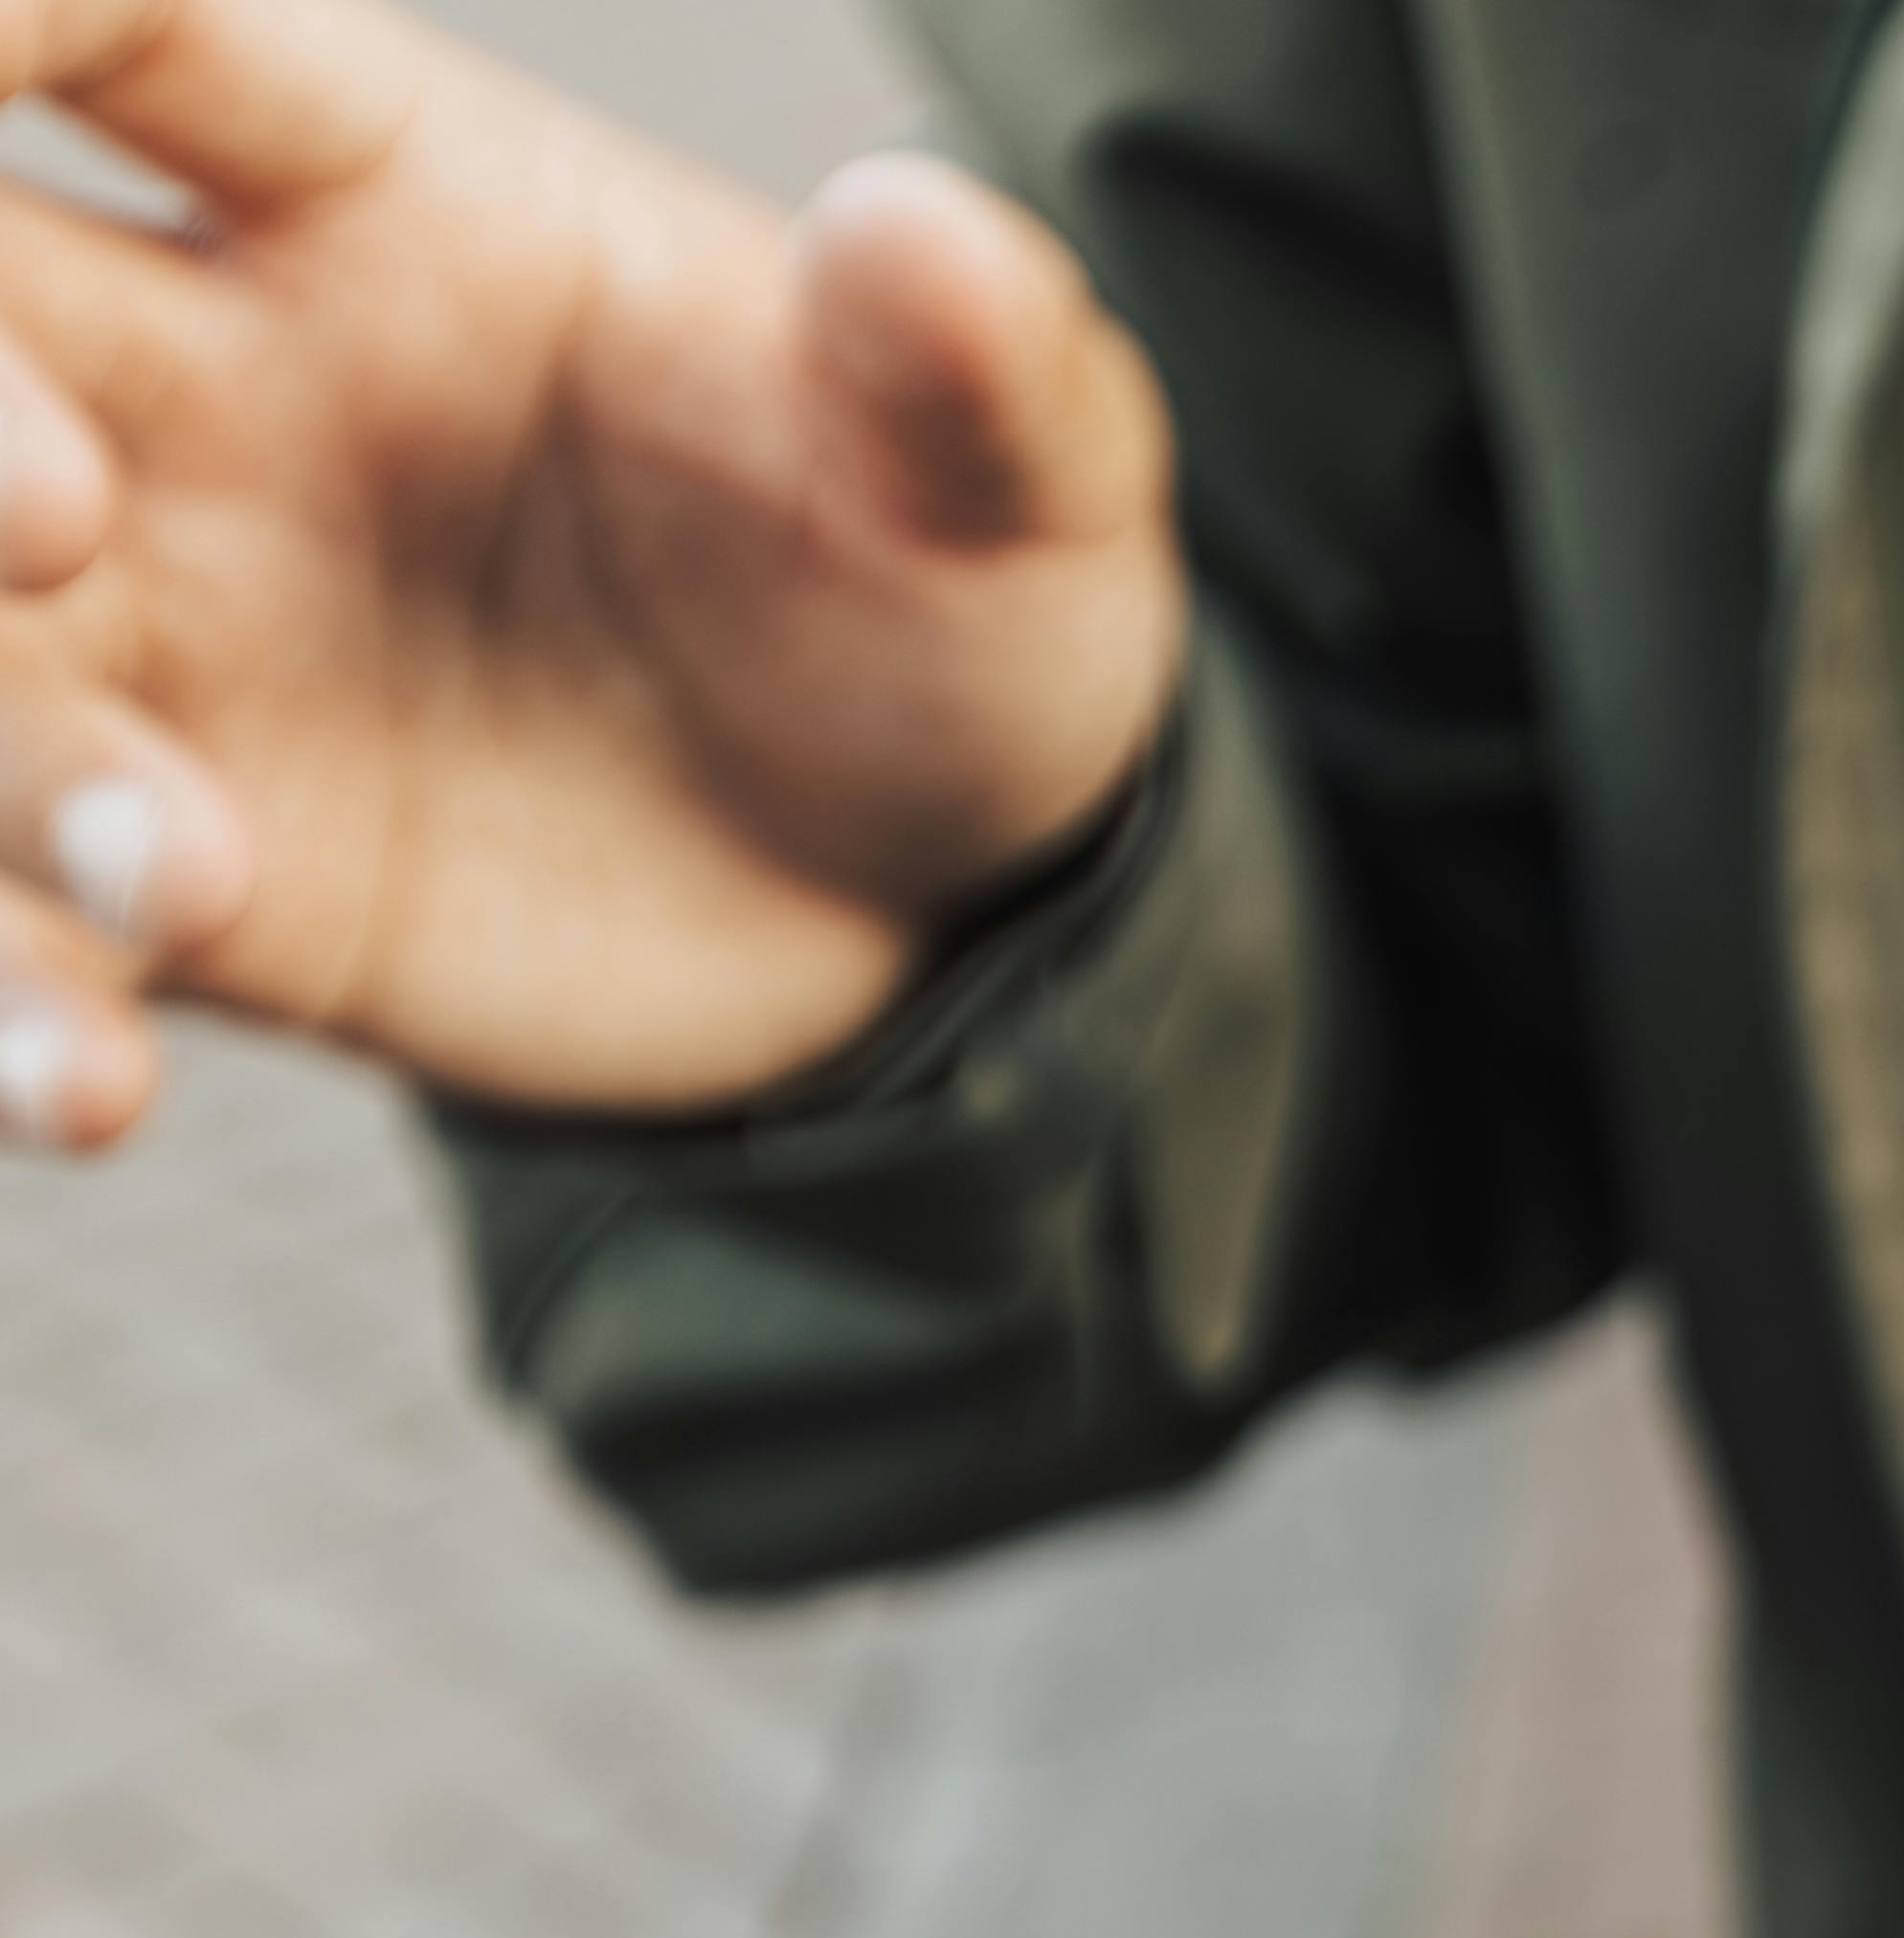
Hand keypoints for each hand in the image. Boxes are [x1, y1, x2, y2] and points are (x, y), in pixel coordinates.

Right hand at [0, 0, 1184, 1145]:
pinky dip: (7, 1006)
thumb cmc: (952, 607)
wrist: (948, 894)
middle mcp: (191, 383)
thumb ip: (975, 371)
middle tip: (56, 528)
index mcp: (369, 200)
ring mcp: (153, 628)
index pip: (105, 22)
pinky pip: (7, 915)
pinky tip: (89, 1084)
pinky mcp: (170, 867)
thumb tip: (929, 240)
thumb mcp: (1019, 494)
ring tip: (175, 874)